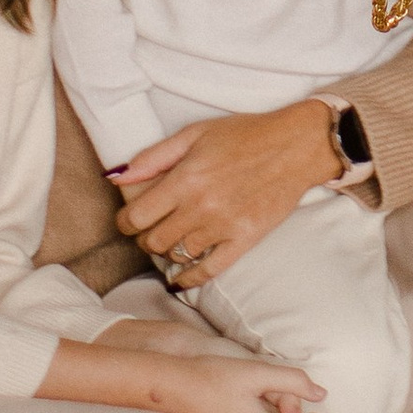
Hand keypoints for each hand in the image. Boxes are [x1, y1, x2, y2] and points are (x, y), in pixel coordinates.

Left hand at [113, 101, 345, 285]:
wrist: (295, 146)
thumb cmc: (245, 134)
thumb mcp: (195, 134)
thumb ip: (154, 157)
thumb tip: (118, 177)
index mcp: (185, 180)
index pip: (136, 217)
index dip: (125, 221)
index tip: (129, 219)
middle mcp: (200, 207)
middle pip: (153, 241)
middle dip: (145, 237)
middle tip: (151, 228)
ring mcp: (223, 227)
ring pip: (178, 255)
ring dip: (168, 251)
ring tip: (172, 240)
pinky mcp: (244, 240)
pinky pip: (209, 270)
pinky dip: (190, 279)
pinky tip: (181, 279)